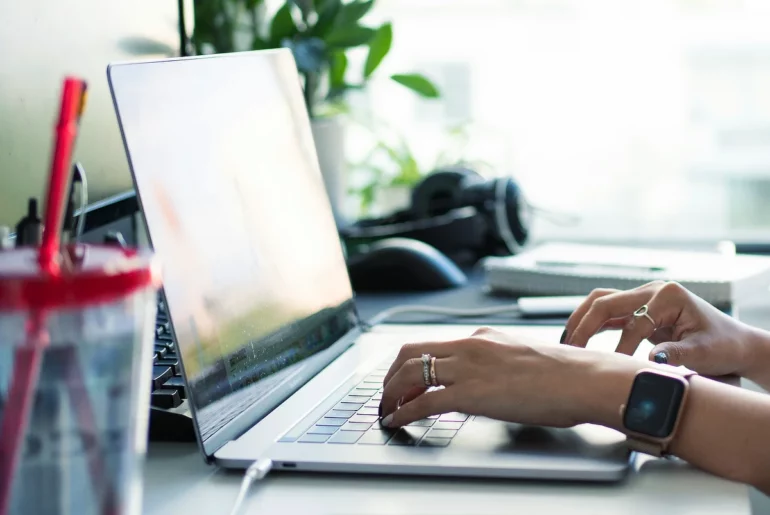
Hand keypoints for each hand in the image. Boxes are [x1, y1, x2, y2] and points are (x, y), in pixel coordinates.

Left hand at [379, 327, 641, 428]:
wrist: (584, 380)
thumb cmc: (565, 374)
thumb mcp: (521, 358)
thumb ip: (496, 364)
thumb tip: (486, 380)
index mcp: (481, 337)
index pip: (432, 344)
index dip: (410, 362)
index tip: (403, 377)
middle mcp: (469, 346)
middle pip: (411, 352)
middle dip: (392, 375)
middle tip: (387, 393)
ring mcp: (468, 368)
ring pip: (410, 374)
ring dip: (391, 394)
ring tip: (386, 409)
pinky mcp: (471, 394)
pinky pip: (424, 402)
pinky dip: (403, 412)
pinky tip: (397, 421)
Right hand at [563, 281, 758, 377]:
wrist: (734, 343)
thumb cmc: (723, 347)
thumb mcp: (705, 353)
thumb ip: (678, 354)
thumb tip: (650, 359)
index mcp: (669, 295)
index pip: (634, 322)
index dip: (621, 348)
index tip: (613, 370)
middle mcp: (652, 290)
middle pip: (606, 301)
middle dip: (585, 326)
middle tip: (571, 351)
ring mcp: (643, 297)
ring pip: (600, 302)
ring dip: (581, 321)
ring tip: (567, 343)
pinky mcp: (637, 308)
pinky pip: (607, 312)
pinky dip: (589, 324)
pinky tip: (577, 341)